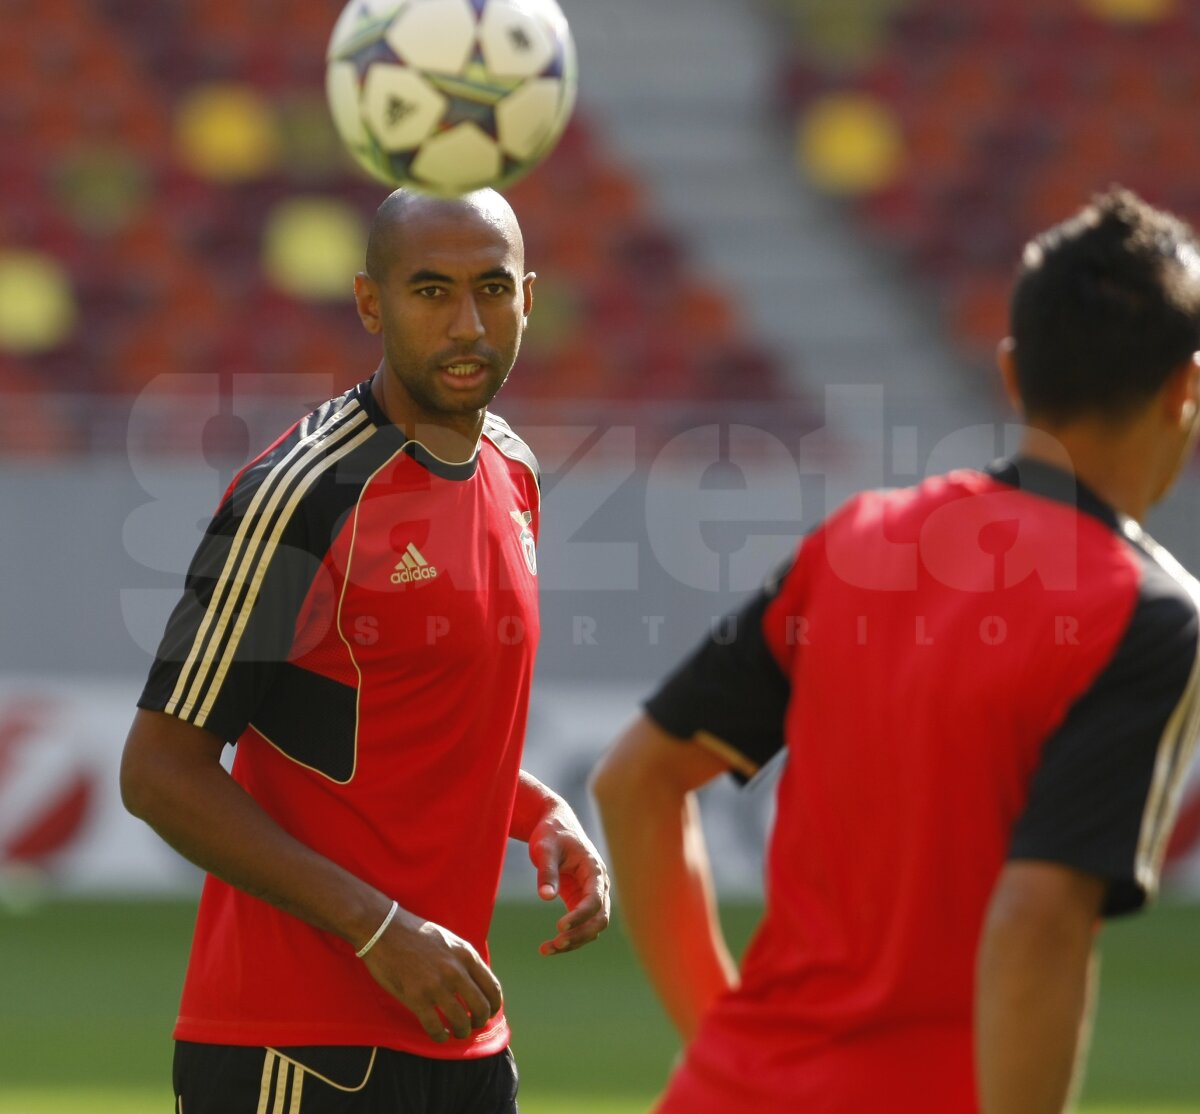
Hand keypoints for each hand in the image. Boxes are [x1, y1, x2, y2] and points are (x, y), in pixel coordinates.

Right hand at [359, 904, 503, 1042]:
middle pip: (480, 1008)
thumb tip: (477, 985)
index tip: (489, 1014)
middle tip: (472, 1026)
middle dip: (479, 1022)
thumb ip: (465, 961)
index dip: (493, 1007)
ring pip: (460, 1021)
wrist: (385, 929)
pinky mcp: (416, 997)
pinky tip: (439, 1035)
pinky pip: (435, 1027)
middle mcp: (455, 971)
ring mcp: (436, 985)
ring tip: (456, 1033)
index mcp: (466, 955)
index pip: (492, 988)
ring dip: (461, 1032)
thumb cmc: (417, 934)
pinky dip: (440, 1036)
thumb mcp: (450, 941)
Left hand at [527, 808, 610, 955]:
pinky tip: (549, 946)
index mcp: (595, 870)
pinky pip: (580, 926)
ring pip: (592, 927)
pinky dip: (569, 937)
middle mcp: (599, 885)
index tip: (559, 927)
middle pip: (600, 919)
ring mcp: (591, 895)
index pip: (595, 900)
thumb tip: (545, 898)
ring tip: (546, 949)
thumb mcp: (545, 848)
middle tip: (555, 943)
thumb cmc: (551, 834)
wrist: (554, 826)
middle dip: (580, 935)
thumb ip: (546, 872)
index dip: (580, 916)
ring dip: (574, 941)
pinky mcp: (580, 902)